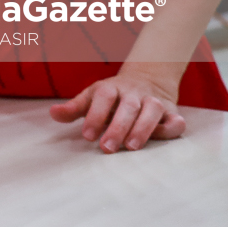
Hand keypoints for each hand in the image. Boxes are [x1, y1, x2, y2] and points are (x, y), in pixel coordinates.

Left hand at [49, 69, 184, 152]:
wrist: (145, 79)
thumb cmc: (111, 96)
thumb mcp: (90, 97)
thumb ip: (73, 108)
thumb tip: (52, 114)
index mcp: (110, 88)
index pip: (103, 98)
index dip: (95, 116)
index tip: (86, 135)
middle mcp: (133, 93)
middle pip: (127, 107)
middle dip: (117, 128)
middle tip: (106, 148)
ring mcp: (153, 101)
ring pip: (151, 111)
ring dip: (142, 129)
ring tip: (131, 147)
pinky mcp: (171, 112)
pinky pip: (175, 120)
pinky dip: (171, 128)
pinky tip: (162, 136)